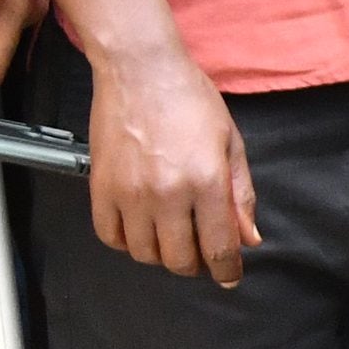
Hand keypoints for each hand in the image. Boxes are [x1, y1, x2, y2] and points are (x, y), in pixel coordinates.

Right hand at [86, 37, 256, 285]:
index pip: (218, 247)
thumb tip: (247, 238)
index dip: (226, 270)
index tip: (229, 277)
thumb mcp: (230, 143)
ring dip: (161, 254)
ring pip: (144, 254)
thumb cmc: (190, 100)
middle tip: (201, 251)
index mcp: (206, 181)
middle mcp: (167, 193)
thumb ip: (240, 194)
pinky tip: (141, 228)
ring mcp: (129, 193)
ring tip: (172, 236)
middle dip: (196, 263)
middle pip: (179, 259)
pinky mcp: (100, 188)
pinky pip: (110, 236)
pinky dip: (127, 242)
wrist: (141, 72)